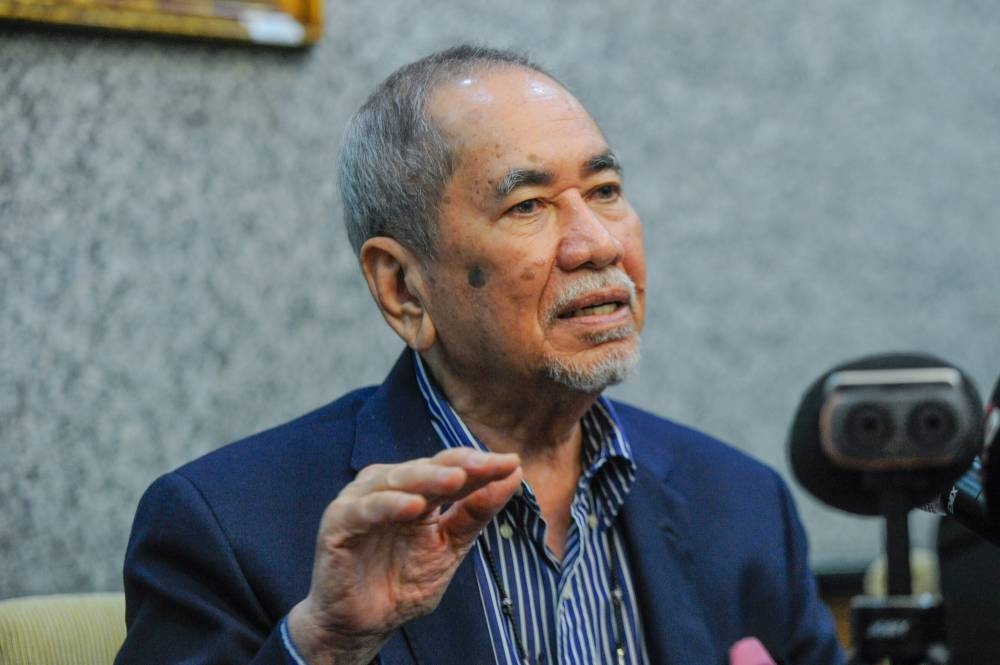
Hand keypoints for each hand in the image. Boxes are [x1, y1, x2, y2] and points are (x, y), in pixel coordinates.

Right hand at [288, 447, 521, 663]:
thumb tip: (513, 473)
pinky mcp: (338, 523)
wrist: (365, 625)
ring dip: (426, 478)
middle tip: (488, 464)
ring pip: (395, 479)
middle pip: (426, 468)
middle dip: (459, 465)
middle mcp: (389, 486)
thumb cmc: (403, 581)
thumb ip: (476, 511)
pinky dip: (387, 504)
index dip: (480, 464)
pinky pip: (364, 510)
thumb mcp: (450, 547)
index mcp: (417, 488)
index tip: (511, 463)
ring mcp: (362, 501)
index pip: (451, 467)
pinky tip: (412, 506)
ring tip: (456, 479)